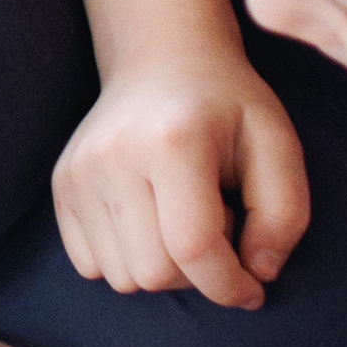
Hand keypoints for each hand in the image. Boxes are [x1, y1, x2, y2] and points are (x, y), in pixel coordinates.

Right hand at [54, 0, 309, 308]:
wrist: (162, 59)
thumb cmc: (227, 106)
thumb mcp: (278, 146)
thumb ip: (284, 216)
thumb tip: (258, 274)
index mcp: (172, 142)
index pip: (194, 248)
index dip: (231, 286)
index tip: (255, 288)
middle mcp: (113, 157)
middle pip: (155, 273)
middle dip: (198, 275)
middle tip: (217, 231)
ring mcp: (79, 171)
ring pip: (123, 278)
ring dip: (163, 269)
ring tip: (182, 220)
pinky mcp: (62, 185)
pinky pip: (90, 265)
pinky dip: (127, 261)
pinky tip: (150, 222)